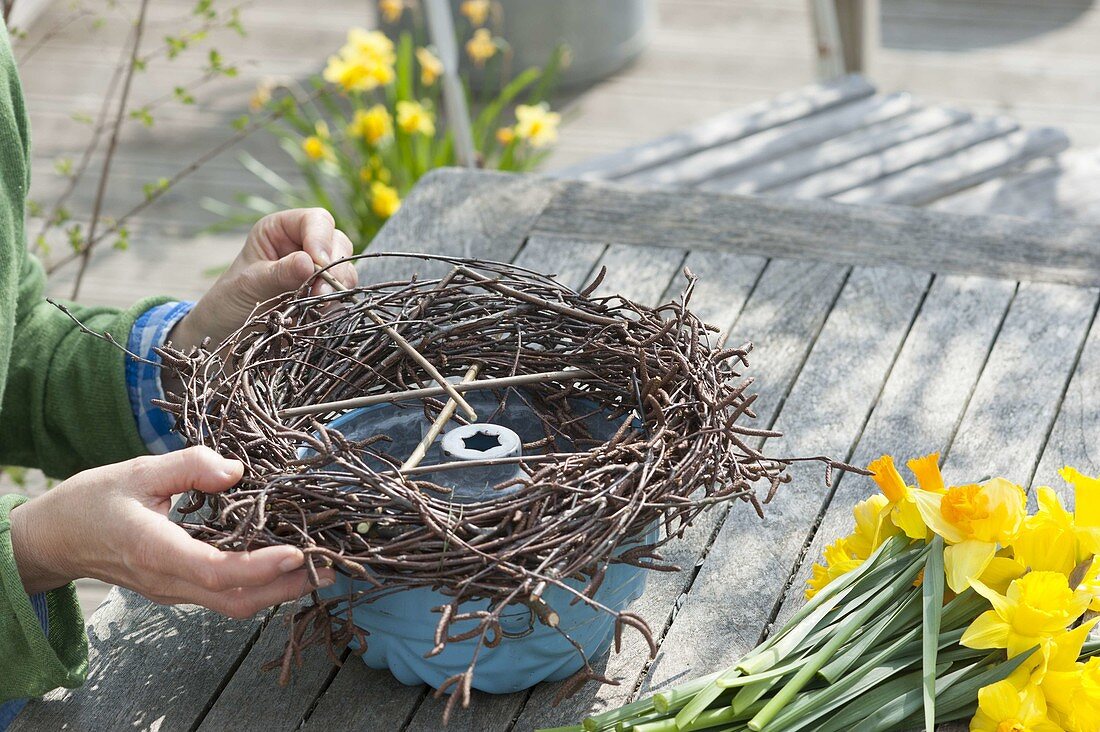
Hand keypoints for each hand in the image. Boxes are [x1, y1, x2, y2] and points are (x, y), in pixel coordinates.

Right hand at [9, 447, 333, 618]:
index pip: (215, 570)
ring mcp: (173, 591)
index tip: (297, 552)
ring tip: (320, 568)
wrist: (55, 539)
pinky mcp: (178, 589)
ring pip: (233, 604)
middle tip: (330, 565)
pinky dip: (260, 586)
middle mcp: (167, 581)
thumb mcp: (137, 470)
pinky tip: (285, 566)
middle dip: (287, 586)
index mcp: (154, 550)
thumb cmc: (93, 502)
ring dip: (279, 590)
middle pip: (235, 599)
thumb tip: (236, 470)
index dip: (260, 567)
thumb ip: (187, 465)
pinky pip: (224, 597)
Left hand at [171, 208, 358, 351]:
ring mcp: (315, 270)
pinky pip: (341, 293)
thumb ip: (281, 273)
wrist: (226, 335)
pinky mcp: (322, 294)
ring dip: (337, 286)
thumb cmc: (230, 302)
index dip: (321, 239)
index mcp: (280, 230)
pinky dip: (336, 302)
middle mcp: (302, 245)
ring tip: (320, 304)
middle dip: (333, 267)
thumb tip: (309, 262)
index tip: (317, 264)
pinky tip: (319, 313)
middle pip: (337, 243)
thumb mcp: (250, 284)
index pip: (315, 221)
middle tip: (321, 292)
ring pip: (344, 268)